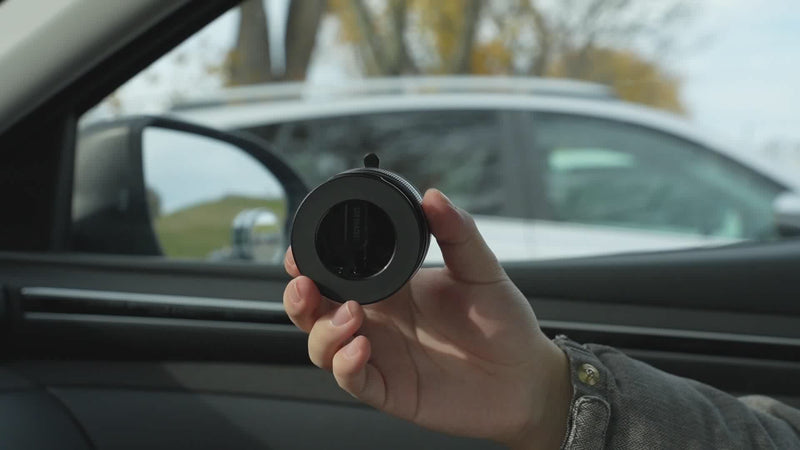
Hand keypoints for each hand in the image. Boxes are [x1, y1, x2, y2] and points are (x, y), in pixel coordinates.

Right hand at [283, 189, 571, 449]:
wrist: (526, 377)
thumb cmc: (503, 323)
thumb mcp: (481, 271)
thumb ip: (457, 233)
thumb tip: (433, 196)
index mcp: (390, 288)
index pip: (336, 273)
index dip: (310, 263)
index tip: (299, 252)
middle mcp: (377, 321)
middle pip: (316, 310)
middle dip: (299, 297)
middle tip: (306, 286)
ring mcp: (379, 355)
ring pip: (323, 346)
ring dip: (322, 330)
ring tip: (350, 317)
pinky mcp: (388, 389)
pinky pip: (352, 380)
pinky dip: (345, 365)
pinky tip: (360, 348)